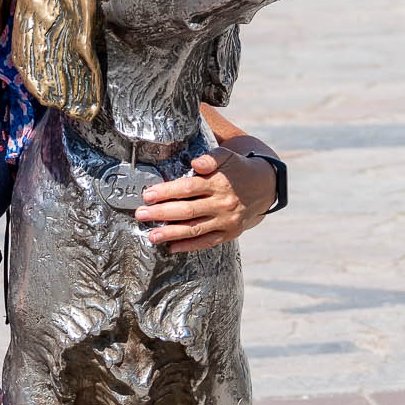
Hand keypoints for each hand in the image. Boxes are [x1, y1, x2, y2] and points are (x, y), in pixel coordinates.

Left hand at [134, 150, 273, 253]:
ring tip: (152, 236)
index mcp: (218, 183)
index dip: (166, 192)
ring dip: (171, 233)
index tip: (147, 195)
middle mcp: (222, 204)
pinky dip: (189, 246)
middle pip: (187, 211)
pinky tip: (172, 247)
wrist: (264, 187)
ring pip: (195, 229)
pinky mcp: (230, 233)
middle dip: (161, 213)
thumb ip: (211, 158)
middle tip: (140, 214)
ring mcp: (226, 221)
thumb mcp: (227, 157)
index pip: (188, 189)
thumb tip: (196, 164)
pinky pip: (207, 242)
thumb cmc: (237, 169)